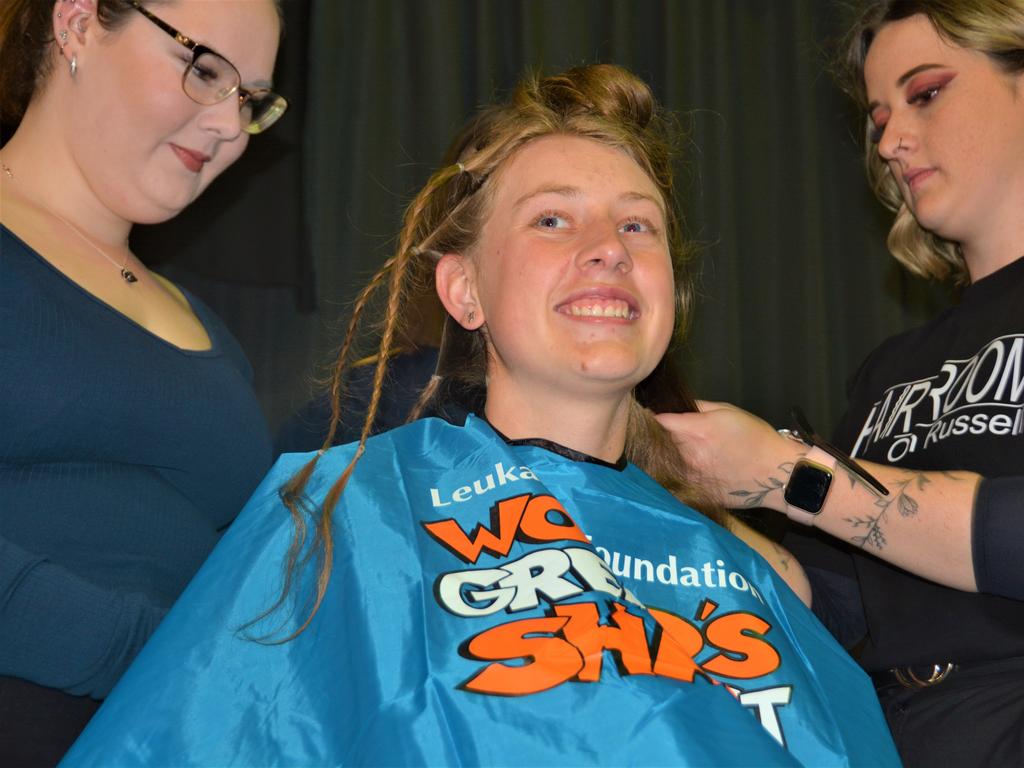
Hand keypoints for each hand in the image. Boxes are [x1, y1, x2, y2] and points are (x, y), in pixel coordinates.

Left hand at [654, 401, 802, 510]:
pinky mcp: (694, 492)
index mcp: (696, 431)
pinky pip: (672, 480)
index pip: (657, 420)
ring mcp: (690, 476)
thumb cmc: (756, 437)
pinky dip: (671, 472)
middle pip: (657, 442)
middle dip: (654, 434)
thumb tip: (675, 406)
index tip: (648, 412)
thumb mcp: (728, 411)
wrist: (776, 474)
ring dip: (661, 455)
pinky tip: (676, 468)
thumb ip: (698, 407)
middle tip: (654, 429)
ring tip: (666, 449)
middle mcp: (688, 455)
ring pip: (661, 462)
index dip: (650, 414)